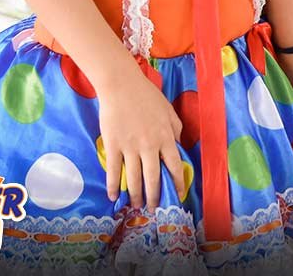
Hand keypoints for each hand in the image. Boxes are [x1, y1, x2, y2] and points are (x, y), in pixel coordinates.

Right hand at [96, 61, 187, 211]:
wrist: (121, 85)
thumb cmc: (146, 95)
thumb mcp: (168, 110)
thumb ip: (175, 129)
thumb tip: (178, 146)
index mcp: (166, 136)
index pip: (174, 166)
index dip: (176, 183)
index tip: (177, 195)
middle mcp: (149, 145)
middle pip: (154, 177)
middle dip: (154, 196)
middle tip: (153, 208)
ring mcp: (130, 147)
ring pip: (134, 178)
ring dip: (136, 195)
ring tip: (137, 206)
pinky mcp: (113, 145)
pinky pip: (114, 171)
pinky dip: (114, 186)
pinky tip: (114, 196)